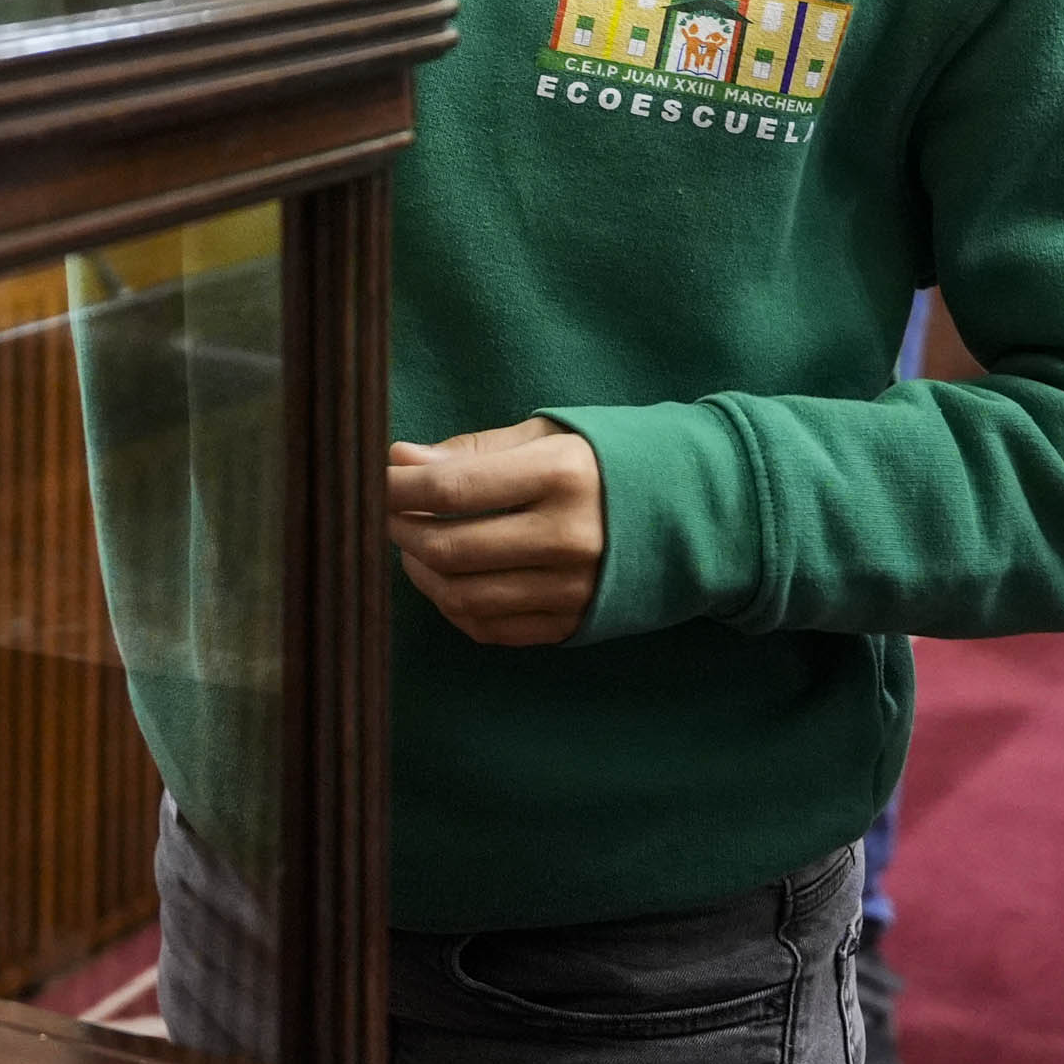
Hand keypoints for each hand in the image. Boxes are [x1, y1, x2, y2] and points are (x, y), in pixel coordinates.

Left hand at [384, 418, 606, 647]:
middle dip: (402, 530)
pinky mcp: (573, 624)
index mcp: (561, 475)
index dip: (398, 487)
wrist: (689, 513)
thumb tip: (400, 459)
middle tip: (389, 513)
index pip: (452, 489)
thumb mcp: (546, 435)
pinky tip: (446, 580)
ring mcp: (573, 588)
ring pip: (463, 596)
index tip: (374, 479)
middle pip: (451, 548)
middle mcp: (569, 537)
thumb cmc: (603, 462)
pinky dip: (453, 606)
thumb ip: (471, 451)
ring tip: (414, 547)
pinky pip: (490, 628)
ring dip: (421, 572)